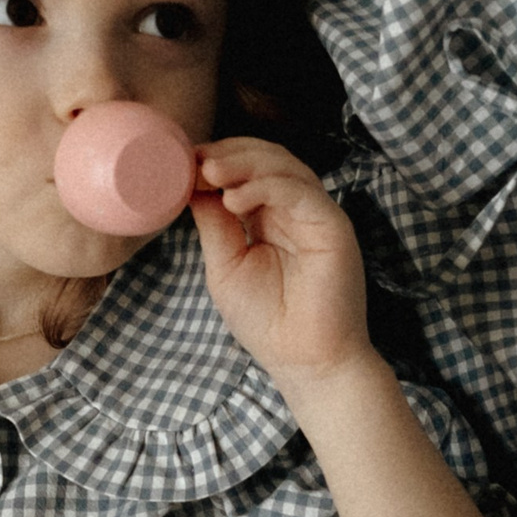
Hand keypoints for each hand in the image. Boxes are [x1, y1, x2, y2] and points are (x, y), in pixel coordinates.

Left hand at [188, 140, 371, 388]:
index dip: (217, 160)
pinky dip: (265, 186)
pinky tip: (234, 199)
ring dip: (244, 163)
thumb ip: (213, 224)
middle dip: (228, 154)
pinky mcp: (333, 226)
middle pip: (266, 160)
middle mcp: (295, 210)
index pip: (246, 172)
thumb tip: (191, 184)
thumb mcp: (225, 266)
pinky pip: (299, 191)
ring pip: (284, 167)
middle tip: (196, 161)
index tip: (184, 162)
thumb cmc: (267, 322)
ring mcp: (316, 215)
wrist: (305, 362)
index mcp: (270, 217)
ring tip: (210, 171)